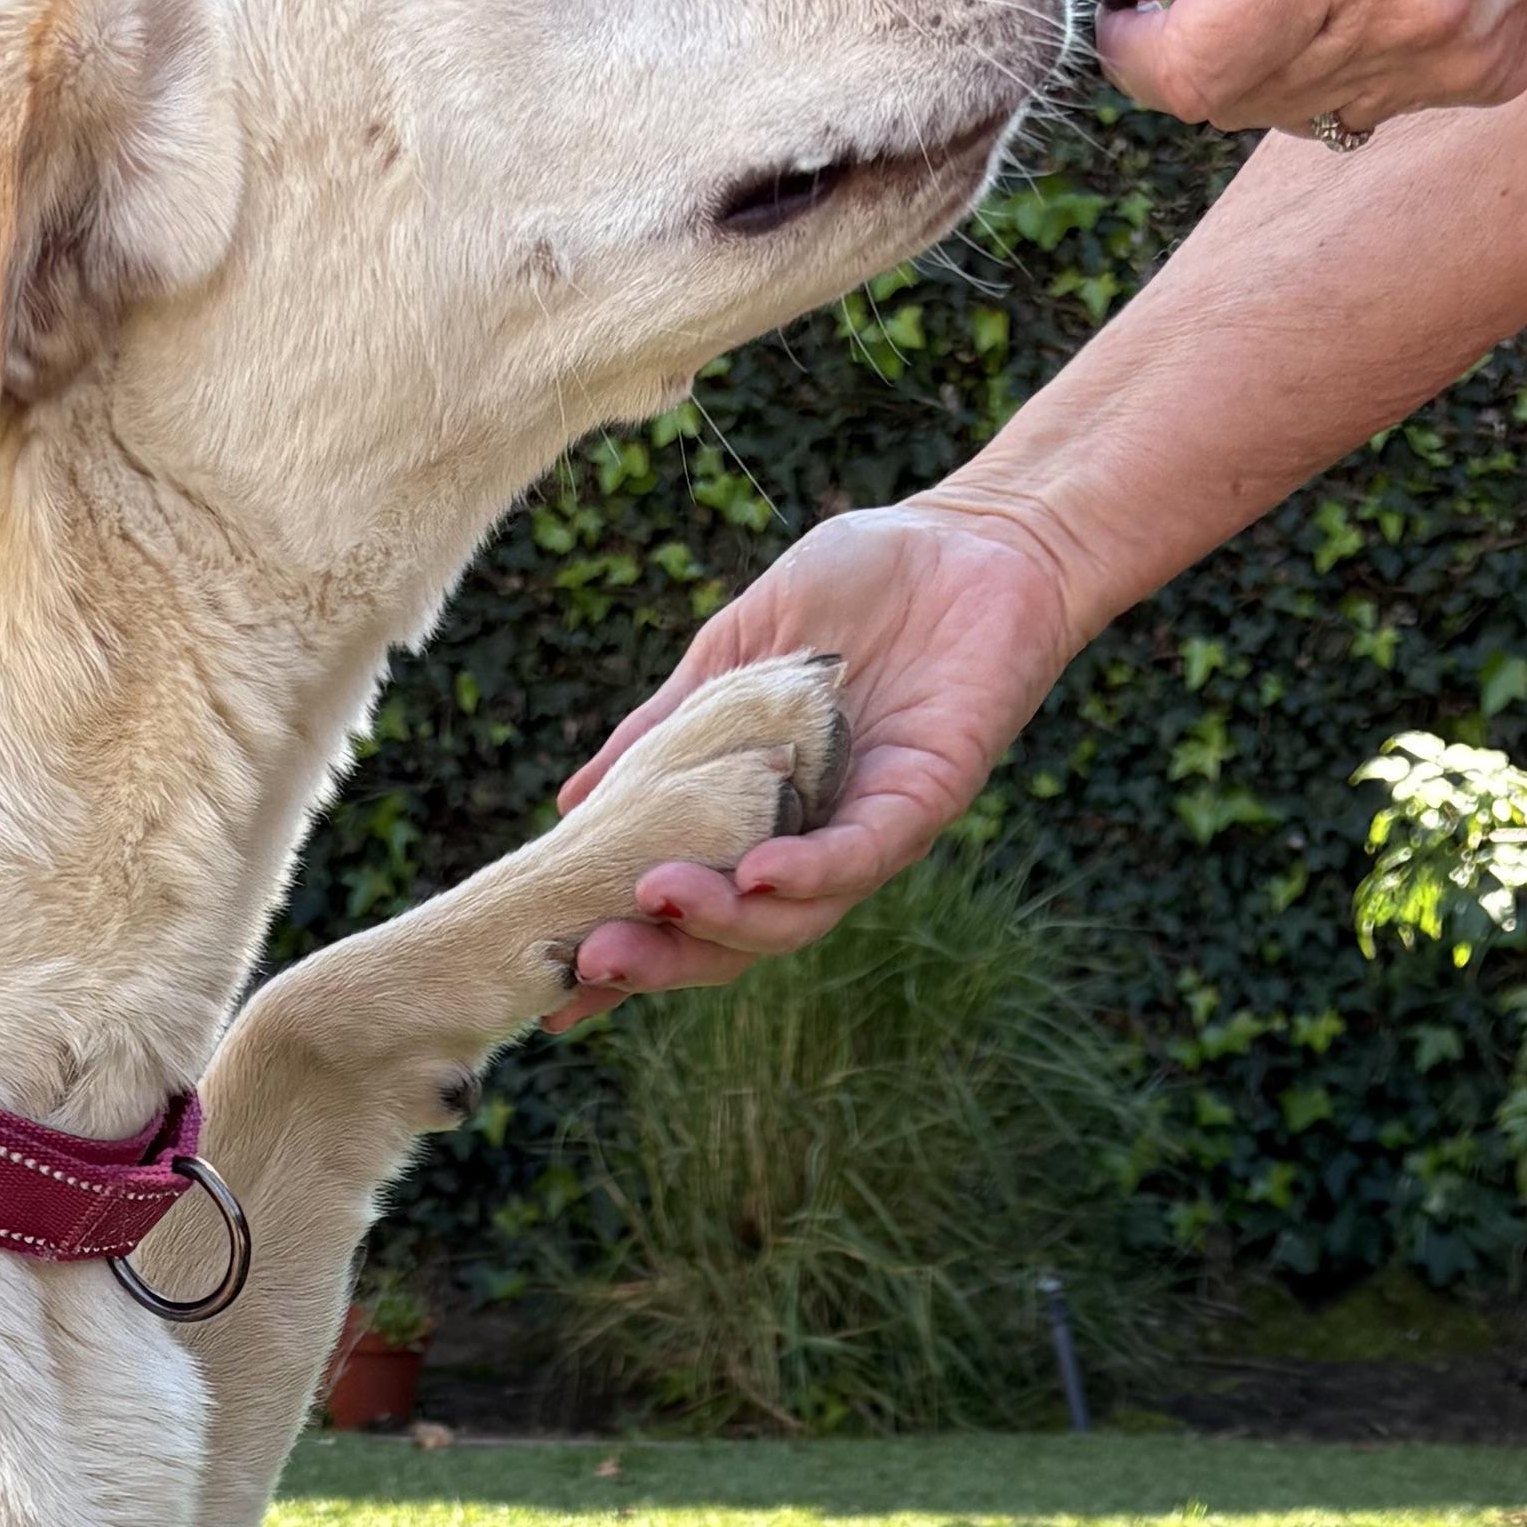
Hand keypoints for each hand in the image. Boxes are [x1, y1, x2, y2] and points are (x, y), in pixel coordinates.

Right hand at [544, 503, 1071, 1008]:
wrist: (973, 537)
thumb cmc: (859, 589)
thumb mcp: (730, 657)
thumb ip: (663, 731)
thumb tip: (573, 807)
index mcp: (758, 824)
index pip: (685, 912)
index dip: (627, 958)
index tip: (553, 989)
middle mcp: (811, 850)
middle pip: (730, 942)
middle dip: (660, 961)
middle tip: (591, 961)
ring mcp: (868, 832)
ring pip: (792, 918)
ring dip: (720, 920)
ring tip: (656, 898)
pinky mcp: (924, 798)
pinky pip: (861, 855)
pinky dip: (807, 872)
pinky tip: (756, 872)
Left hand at [1099, 0, 1526, 138]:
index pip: (1197, 65)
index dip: (1138, 60)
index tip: (1125, 24)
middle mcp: (1406, 6)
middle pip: (1241, 98)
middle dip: (1197, 51)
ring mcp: (1459, 46)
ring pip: (1306, 108)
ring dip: (1272, 58)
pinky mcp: (1498, 64)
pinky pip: (1382, 97)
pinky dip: (1350, 57)